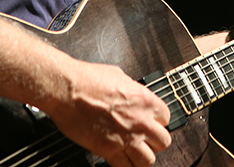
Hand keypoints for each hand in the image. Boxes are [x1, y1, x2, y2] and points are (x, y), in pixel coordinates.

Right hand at [44, 60, 171, 166]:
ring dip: (143, 157)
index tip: (151, 122)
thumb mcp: (119, 76)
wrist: (67, 90)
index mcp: (144, 100)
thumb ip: (132, 90)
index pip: (166, 118)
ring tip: (135, 153)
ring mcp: (126, 138)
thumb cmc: (87, 79)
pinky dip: (125, 166)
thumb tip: (133, 95)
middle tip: (145, 139)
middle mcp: (140, 121)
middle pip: (163, 141)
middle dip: (154, 141)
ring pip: (148, 160)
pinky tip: (120, 160)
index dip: (157, 121)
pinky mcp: (109, 150)